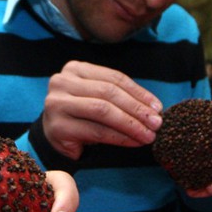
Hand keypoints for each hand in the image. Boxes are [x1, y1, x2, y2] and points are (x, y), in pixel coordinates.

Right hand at [41, 60, 161, 159]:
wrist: (53, 136)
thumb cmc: (81, 115)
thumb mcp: (98, 98)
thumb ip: (119, 96)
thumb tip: (154, 109)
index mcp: (75, 69)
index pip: (114, 78)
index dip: (139, 92)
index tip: (157, 107)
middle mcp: (62, 82)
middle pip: (109, 93)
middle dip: (137, 109)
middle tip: (156, 123)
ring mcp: (57, 104)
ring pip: (103, 111)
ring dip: (131, 124)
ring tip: (148, 135)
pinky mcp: (58, 127)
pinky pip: (96, 131)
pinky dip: (119, 137)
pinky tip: (133, 142)